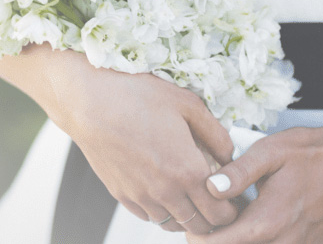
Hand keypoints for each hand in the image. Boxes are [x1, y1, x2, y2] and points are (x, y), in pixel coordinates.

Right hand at [43, 51, 238, 235]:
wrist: (89, 102)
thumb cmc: (136, 96)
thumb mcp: (187, 104)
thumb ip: (216, 133)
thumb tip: (231, 153)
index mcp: (188, 171)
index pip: (221, 212)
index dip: (232, 208)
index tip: (233, 196)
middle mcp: (165, 192)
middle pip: (199, 225)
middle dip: (212, 217)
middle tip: (215, 199)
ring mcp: (141, 196)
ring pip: (172, 224)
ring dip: (185, 215)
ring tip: (188, 195)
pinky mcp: (121, 194)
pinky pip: (148, 215)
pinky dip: (159, 209)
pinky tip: (162, 189)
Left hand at [186, 119, 322, 242]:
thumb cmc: (312, 153)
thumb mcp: (269, 153)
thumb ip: (237, 174)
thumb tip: (209, 187)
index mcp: (267, 223)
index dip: (200, 239)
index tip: (191, 227)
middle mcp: (285, 243)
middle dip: (219, 241)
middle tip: (208, 223)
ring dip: (244, 242)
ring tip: (235, 222)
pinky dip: (267, 242)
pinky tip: (260, 224)